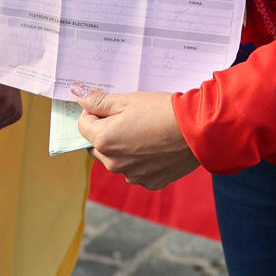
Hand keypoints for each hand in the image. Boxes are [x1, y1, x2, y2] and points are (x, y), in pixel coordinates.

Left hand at [75, 87, 199, 189]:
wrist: (198, 130)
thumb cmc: (162, 111)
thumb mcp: (128, 100)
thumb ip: (99, 100)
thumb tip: (76, 93)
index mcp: (103, 140)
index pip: (83, 125)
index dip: (95, 112)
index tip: (113, 106)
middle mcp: (113, 163)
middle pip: (98, 145)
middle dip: (107, 132)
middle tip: (131, 117)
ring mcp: (132, 175)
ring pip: (117, 159)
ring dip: (124, 148)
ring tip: (148, 131)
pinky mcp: (150, 182)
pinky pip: (137, 170)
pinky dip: (142, 160)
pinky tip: (157, 146)